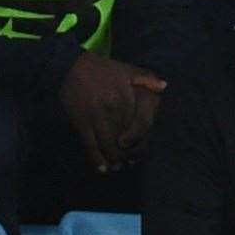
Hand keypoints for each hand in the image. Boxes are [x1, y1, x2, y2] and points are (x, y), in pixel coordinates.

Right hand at [58, 52, 165, 172]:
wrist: (71, 66)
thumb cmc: (103, 70)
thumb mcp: (128, 69)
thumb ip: (148, 78)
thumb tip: (164, 87)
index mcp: (126, 98)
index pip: (140, 126)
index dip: (141, 142)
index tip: (140, 151)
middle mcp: (112, 109)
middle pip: (124, 139)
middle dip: (128, 154)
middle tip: (130, 163)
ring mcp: (95, 116)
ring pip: (107, 144)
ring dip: (113, 159)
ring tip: (117, 167)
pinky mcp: (80, 121)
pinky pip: (89, 144)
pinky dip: (96, 158)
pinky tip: (102, 168)